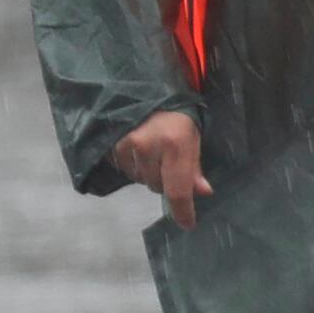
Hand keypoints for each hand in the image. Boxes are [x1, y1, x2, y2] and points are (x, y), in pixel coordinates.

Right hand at [112, 108, 208, 228]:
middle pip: (157, 187)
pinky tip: (137, 148)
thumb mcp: (192, 136)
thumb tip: (202, 192)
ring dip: (147, 172)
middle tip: (167, 159)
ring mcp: (126, 145)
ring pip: (140, 180)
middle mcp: (149, 146)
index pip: (178, 189)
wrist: (142, 88)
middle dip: (164, 180)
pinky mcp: (110, 145)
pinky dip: (133, 165)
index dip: (183, 210)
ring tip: (152, 150)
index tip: (187, 224)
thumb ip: (194, 166)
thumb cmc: (175, 114)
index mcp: (175, 143)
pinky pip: (124, 170)